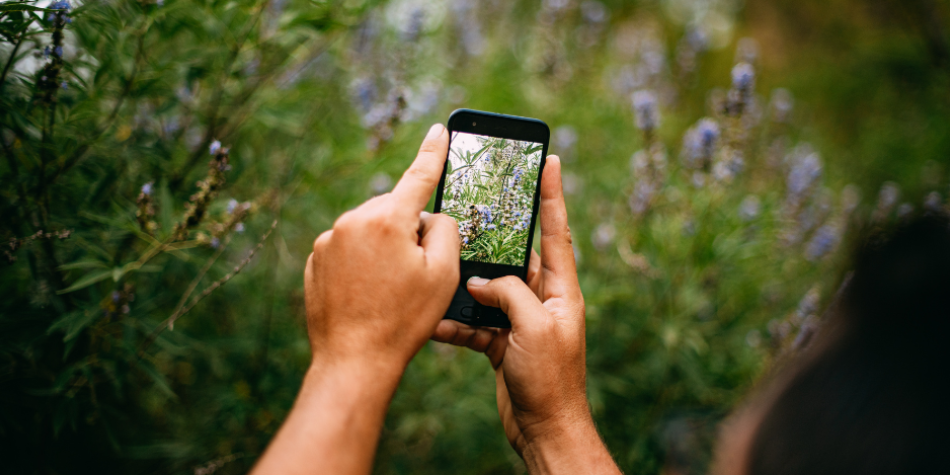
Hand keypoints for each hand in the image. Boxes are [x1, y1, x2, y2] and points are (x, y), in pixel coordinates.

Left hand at [253, 124, 459, 474]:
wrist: (354, 360)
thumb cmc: (403, 319)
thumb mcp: (443, 274)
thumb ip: (445, 230)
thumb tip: (431, 216)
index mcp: (387, 219)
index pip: (418, 177)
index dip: (433, 153)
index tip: (439, 130)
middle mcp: (353, 220)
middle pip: (394, 211)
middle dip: (408, 232)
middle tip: (415, 275)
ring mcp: (329, 239)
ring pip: (370, 230)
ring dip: (384, 249)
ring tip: (388, 291)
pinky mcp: (315, 258)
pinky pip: (348, 248)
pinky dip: (362, 263)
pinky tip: (367, 293)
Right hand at [432, 156, 619, 473]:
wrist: (544, 429)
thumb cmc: (550, 380)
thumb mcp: (534, 328)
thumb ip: (508, 295)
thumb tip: (479, 283)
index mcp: (562, 290)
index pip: (557, 232)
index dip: (554, 195)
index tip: (551, 160)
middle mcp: (544, 299)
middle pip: (517, 255)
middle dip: (495, 234)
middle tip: (476, 203)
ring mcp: (522, 320)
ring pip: (490, 288)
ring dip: (466, 283)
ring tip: (442, 264)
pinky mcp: (502, 341)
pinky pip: (476, 321)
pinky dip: (456, 321)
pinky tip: (435, 320)